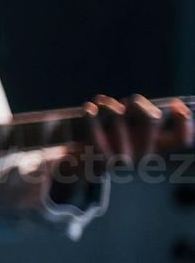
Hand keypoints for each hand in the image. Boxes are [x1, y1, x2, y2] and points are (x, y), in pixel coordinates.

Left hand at [74, 94, 192, 167]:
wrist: (78, 161)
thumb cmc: (105, 135)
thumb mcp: (124, 124)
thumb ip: (136, 113)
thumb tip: (133, 103)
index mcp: (154, 146)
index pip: (181, 140)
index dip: (184, 122)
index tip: (175, 105)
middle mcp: (144, 156)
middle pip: (151, 119)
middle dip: (137, 103)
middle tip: (127, 102)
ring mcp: (126, 160)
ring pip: (118, 117)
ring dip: (108, 107)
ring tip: (100, 106)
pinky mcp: (103, 161)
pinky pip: (96, 130)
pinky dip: (90, 116)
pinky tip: (88, 109)